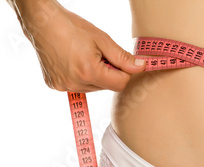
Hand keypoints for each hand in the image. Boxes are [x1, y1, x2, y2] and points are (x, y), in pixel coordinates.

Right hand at [20, 1, 145, 91]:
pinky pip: (78, 86)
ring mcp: (63, 86)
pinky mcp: (55, 85)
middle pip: (107, 86)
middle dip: (108, 72)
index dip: (123, 71)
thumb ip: (123, 58)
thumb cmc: (72, 27)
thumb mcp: (102, 40)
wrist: (42, 22)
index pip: (120, 84)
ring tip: (83, 56)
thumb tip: (142, 67)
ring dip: (95, 75)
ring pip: (93, 87)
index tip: (116, 59)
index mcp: (89, 73)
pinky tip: (72, 62)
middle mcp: (75, 84)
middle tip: (97, 54)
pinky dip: (80, 77)